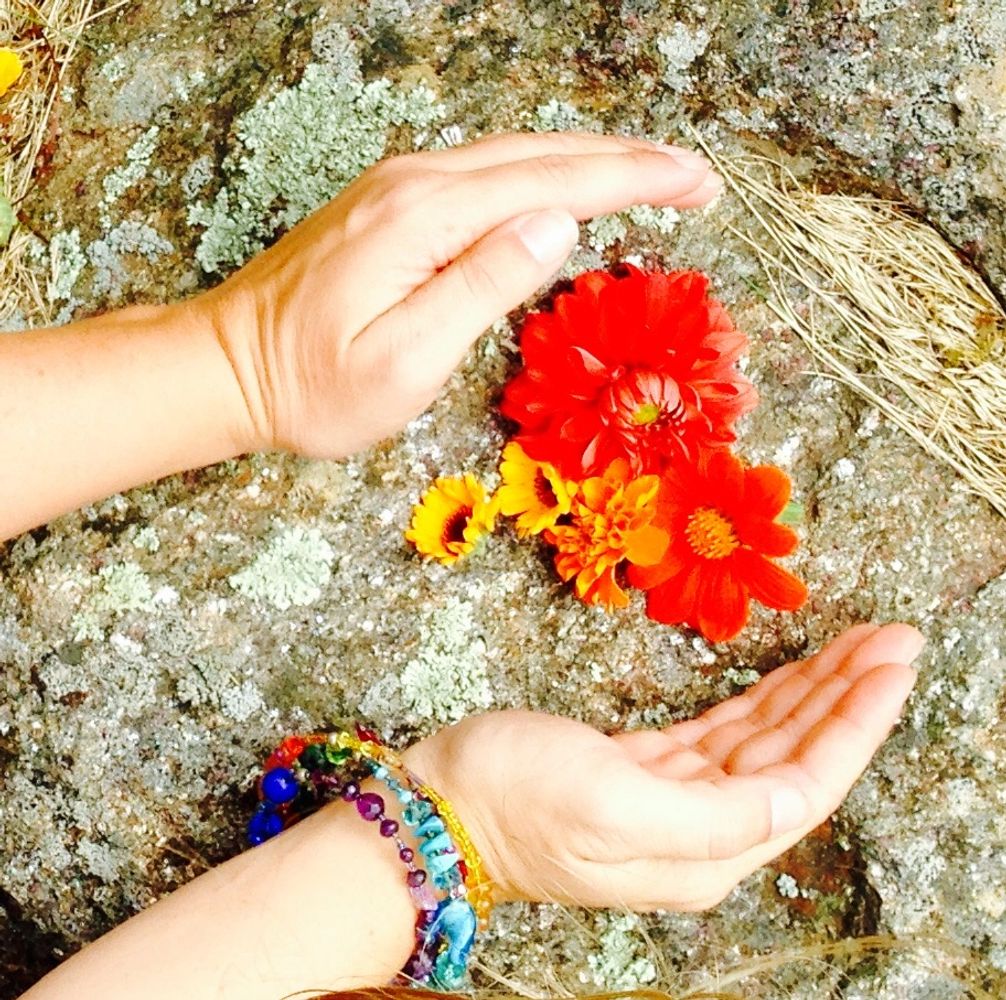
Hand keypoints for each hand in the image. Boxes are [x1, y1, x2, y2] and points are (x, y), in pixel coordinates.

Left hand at [199, 131, 722, 457]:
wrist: (230, 367)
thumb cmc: (313, 385)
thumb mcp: (402, 360)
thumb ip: (479, 287)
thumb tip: (554, 226)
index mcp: (424, 217)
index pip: (552, 182)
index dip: (633, 180)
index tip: (696, 181)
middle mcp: (413, 183)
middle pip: (541, 154)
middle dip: (627, 162)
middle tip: (695, 176)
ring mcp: (398, 187)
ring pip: (514, 156)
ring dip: (588, 162)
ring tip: (650, 176)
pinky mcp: (390, 204)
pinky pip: (483, 172)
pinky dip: (540, 173)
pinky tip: (564, 186)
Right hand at [407, 623, 921, 910]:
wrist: (441, 807)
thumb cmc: (514, 802)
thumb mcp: (611, 806)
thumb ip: (713, 814)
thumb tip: (795, 803)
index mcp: (706, 849)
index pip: (808, 783)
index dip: (857, 721)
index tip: (892, 660)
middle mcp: (703, 831)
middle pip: (797, 758)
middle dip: (847, 696)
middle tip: (891, 637)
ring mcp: (675, 800)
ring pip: (764, 741)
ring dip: (812, 692)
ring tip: (857, 645)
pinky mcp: (646, 771)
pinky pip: (725, 734)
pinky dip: (761, 700)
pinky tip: (788, 677)